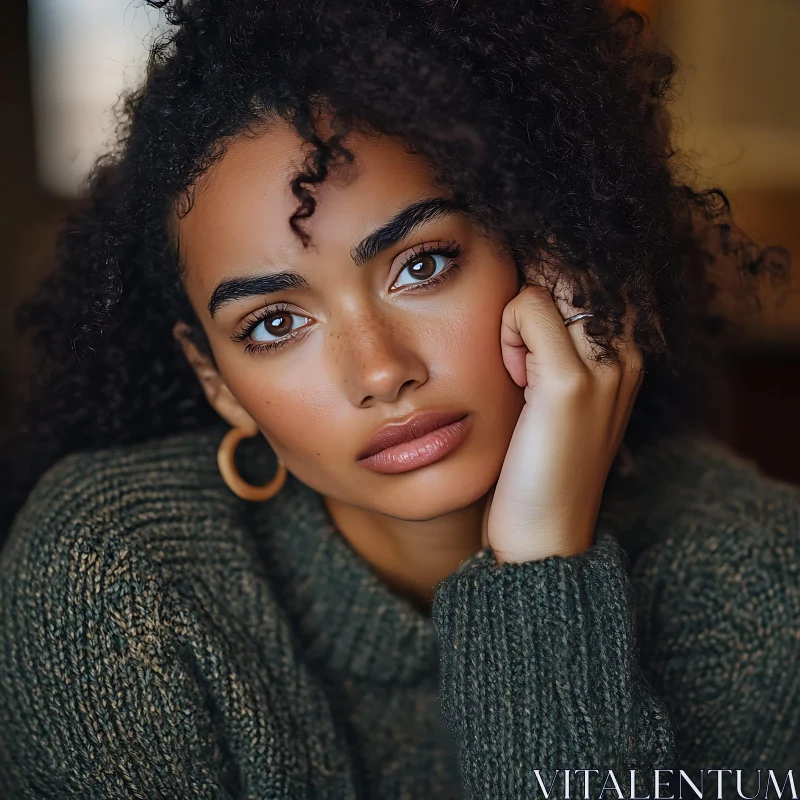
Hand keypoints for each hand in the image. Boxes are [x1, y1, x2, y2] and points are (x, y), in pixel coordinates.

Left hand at [480, 279, 644, 563]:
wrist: (543, 532)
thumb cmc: (538, 462)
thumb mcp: (553, 395)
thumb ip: (552, 344)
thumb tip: (526, 289)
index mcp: (628, 355)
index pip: (596, 272)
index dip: (552, 273)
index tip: (524, 314)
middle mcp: (627, 353)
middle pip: (577, 266)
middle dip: (534, 282)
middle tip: (517, 342)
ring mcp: (605, 366)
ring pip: (550, 280)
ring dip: (517, 315)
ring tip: (518, 369)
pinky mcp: (570, 382)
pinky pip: (528, 306)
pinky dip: (508, 332)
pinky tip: (513, 376)